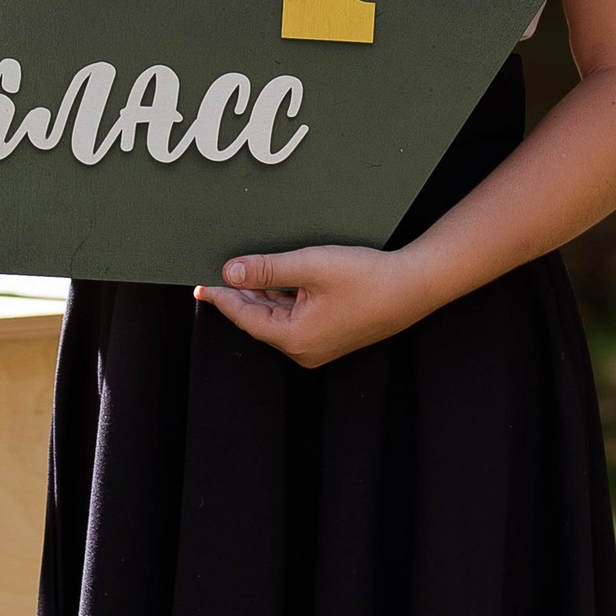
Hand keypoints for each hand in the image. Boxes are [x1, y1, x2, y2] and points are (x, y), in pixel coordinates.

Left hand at [196, 242, 424, 369]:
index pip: (245, 317)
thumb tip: (230, 273)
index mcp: (294, 338)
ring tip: (248, 269)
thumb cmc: (367, 277)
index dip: (222, 298)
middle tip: (219, 271)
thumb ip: (267, 270)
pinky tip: (280, 278)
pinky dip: (284, 299)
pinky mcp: (331, 335)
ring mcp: (318, 345)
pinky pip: (296, 317)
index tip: (200, 285)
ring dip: (264, 294)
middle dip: (241, 294)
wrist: (415, 286)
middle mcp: (304, 349)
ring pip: (278, 317)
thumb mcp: (311, 266)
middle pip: (259, 319)